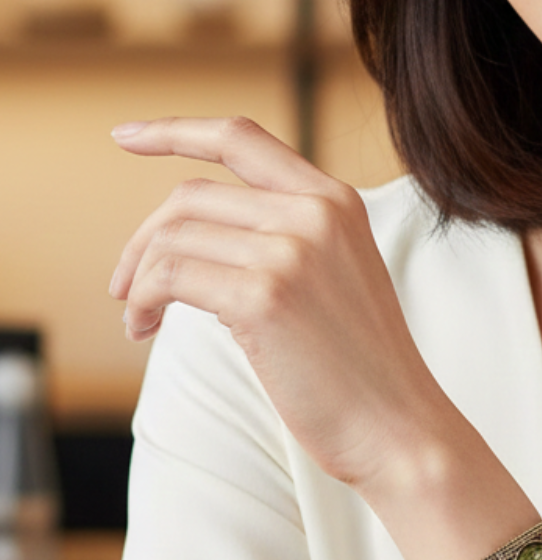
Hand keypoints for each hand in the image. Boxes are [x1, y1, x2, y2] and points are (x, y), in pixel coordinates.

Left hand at [110, 116, 457, 492]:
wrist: (399, 427)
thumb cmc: (362, 369)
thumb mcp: (338, 278)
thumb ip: (288, 239)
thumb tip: (193, 235)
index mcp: (337, 203)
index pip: (242, 140)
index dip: (176, 131)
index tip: (126, 136)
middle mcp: (316, 213)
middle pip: (192, 196)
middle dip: (143, 240)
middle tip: (125, 285)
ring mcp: (293, 251)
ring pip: (173, 238)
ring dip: (139, 280)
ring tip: (139, 319)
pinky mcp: (265, 297)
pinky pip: (169, 278)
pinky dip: (143, 302)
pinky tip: (145, 328)